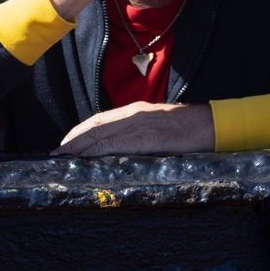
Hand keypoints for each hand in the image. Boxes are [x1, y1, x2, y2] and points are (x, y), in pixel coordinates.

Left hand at [54, 102, 214, 156]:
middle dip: (73, 141)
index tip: (66, 143)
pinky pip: (115, 145)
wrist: (212, 125)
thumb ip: (142, 134)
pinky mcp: (145, 138)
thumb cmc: (191, 128)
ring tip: (63, 159)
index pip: (100, 119)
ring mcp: (139, 125)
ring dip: (78, 147)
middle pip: (94, 126)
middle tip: (56, 155)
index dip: (80, 131)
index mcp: (137, 110)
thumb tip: (125, 150)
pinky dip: (96, 152)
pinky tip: (85, 160)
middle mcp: (133, 114)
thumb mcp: (161, 127)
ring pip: (100, 134)